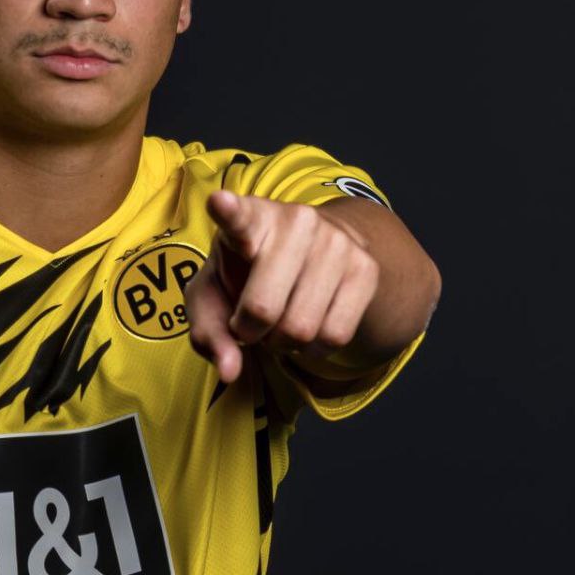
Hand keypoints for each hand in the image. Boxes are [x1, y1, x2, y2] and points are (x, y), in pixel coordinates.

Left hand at [184, 190, 380, 382]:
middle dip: (249, 332)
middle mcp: (295, 221)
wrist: (314, 253)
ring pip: (301, 329)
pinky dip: (314, 348)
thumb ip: (208, 332)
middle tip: (249, 323)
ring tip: (278, 320)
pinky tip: (307, 325)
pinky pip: (335, 336)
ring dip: (282, 343)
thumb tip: (230, 371)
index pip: (237, 217)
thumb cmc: (246, 274)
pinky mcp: (366, 268)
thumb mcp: (213, 295)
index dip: (228, 212)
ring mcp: (336, 242)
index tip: (219, 203)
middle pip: (263, 309)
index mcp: (249, 219)